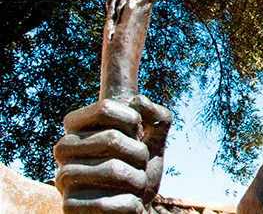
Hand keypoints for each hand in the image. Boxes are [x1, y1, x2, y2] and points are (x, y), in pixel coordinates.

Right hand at [53, 96, 172, 213]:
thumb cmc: (139, 168)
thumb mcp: (155, 139)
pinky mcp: (69, 207)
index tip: (136, 133)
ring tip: (134, 187)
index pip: (105, 108)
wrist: (132, 208)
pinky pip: (109, 203)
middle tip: (139, 165)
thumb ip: (157, 116)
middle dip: (140, 154)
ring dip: (138, 180)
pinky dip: (131, 204)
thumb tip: (138, 101)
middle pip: (112, 139)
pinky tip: (128, 204)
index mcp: (78, 126)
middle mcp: (64, 149)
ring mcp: (63, 178)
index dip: (132, 120)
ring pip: (113, 170)